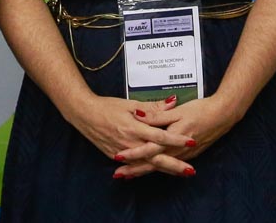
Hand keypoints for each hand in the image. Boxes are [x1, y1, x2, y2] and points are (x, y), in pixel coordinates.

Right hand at [57, 94, 189, 178]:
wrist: (84, 114)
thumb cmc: (106, 106)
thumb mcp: (130, 103)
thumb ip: (152, 107)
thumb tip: (172, 102)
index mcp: (134, 128)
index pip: (160, 136)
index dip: (177, 139)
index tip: (191, 140)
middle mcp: (130, 143)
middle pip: (157, 157)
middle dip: (175, 164)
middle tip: (191, 170)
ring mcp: (123, 153)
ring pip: (148, 164)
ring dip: (166, 169)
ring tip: (181, 173)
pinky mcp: (117, 157)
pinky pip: (136, 165)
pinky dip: (148, 170)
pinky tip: (159, 173)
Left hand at [116, 93, 243, 178]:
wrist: (223, 116)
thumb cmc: (201, 110)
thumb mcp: (179, 111)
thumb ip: (158, 115)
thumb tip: (140, 115)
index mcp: (172, 138)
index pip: (149, 149)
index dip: (133, 153)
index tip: (118, 156)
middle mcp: (177, 150)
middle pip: (152, 163)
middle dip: (135, 169)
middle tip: (118, 174)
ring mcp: (183, 154)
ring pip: (160, 166)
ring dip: (144, 170)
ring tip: (128, 175)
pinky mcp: (188, 154)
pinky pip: (169, 164)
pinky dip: (157, 168)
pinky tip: (150, 169)